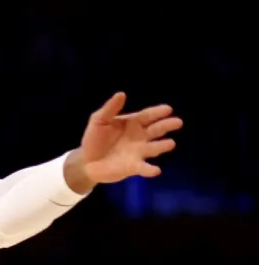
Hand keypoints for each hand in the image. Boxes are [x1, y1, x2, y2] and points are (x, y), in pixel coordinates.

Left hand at [65, 92, 181, 189]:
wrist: (86, 161)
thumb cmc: (95, 139)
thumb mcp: (99, 121)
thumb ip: (110, 109)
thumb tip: (121, 94)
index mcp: (133, 123)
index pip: (148, 116)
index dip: (157, 112)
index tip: (168, 109)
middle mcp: (140, 137)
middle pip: (156, 130)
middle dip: (167, 126)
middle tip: (178, 122)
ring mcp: (138, 152)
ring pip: (154, 148)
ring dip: (162, 146)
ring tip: (171, 143)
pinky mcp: (133, 167)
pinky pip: (143, 168)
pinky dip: (149, 169)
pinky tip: (156, 170)